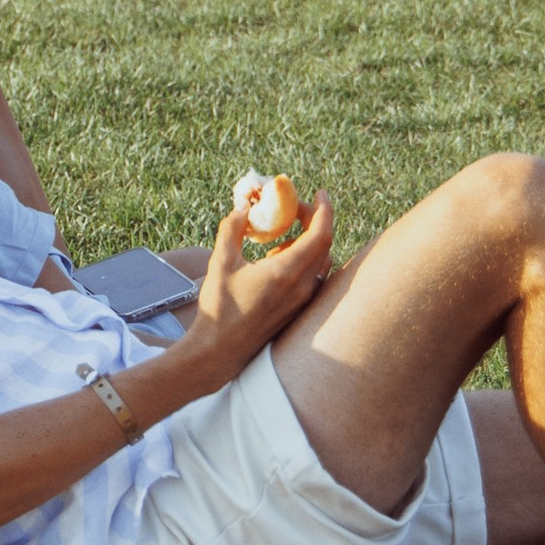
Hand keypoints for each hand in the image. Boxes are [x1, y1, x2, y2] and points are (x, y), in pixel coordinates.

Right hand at [182, 190, 335, 381]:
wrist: (219, 351)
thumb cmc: (220, 307)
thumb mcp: (220, 261)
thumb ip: (232, 229)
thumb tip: (242, 209)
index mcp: (287, 272)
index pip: (321, 234)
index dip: (324, 210)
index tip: (320, 193)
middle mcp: (303, 287)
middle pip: (324, 245)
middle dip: (313, 222)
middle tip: (292, 210)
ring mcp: (303, 302)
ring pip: (320, 262)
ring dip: (307, 243)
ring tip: (278, 240)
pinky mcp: (298, 311)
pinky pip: (312, 278)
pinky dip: (303, 262)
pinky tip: (275, 263)